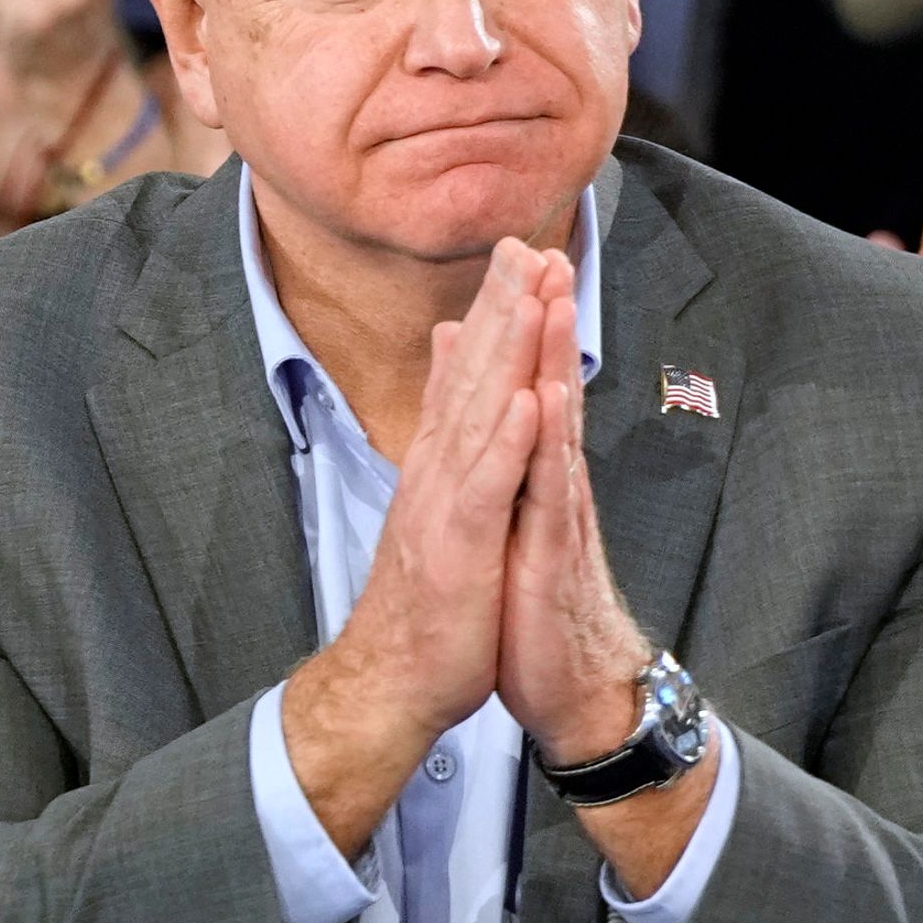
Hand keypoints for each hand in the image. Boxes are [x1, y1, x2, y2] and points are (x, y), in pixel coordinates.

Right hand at [282, 243, 549, 848]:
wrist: (393, 681)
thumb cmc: (425, 603)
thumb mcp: (437, 516)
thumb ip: (444, 452)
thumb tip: (445, 414)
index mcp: (439, 468)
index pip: (467, 376)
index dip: (494, 312)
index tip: (521, 251)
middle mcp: (437, 475)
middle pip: (472, 378)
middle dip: (502, 308)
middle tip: (527, 241)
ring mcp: (443, 509)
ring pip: (480, 417)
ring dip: (505, 353)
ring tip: (530, 295)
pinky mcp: (455, 549)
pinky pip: (483, 488)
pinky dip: (507, 443)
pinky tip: (529, 400)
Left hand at [497, 260, 655, 767]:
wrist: (572, 688)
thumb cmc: (540, 609)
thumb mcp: (516, 529)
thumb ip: (513, 473)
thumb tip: (504, 427)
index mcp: (535, 476)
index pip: (530, 387)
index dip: (522, 326)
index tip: (515, 260)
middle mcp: (551, 484)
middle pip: (549, 387)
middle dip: (544, 318)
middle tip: (540, 246)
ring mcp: (556, 515)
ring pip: (557, 425)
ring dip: (554, 360)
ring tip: (551, 298)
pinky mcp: (552, 554)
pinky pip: (551, 492)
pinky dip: (547, 445)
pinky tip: (544, 402)